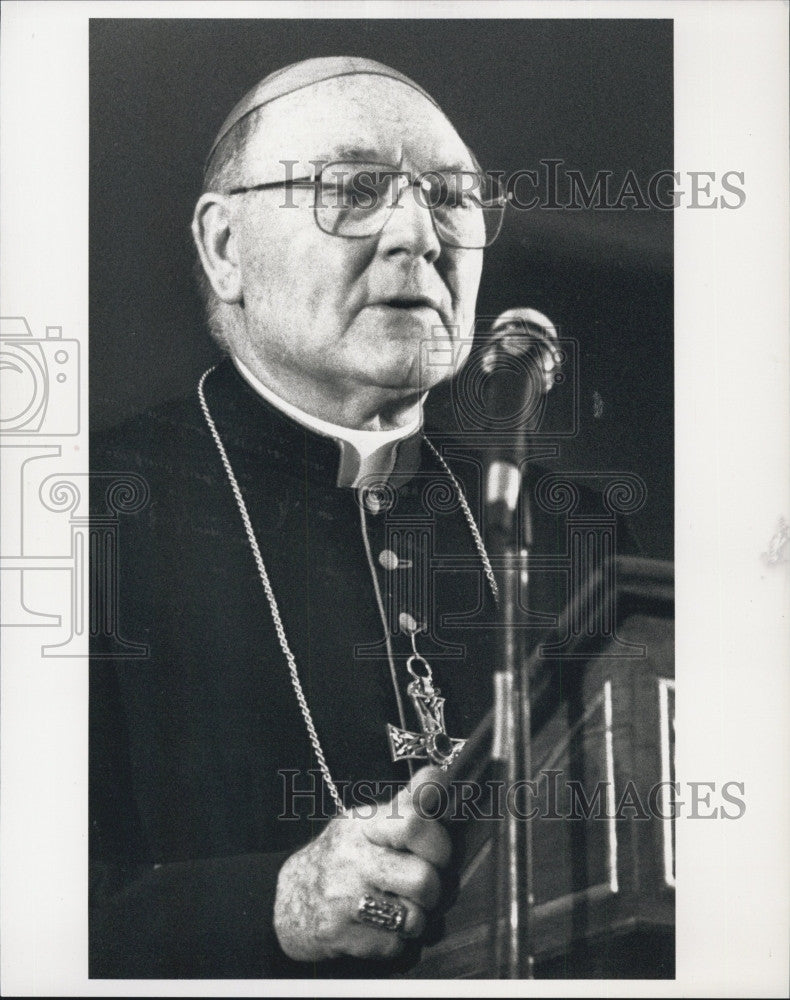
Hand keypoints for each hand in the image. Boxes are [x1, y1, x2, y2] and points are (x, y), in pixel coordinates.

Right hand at [273, 765, 451, 961]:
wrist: (288, 901)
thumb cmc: (341, 857)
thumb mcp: (366, 823)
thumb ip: (406, 803)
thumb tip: (437, 774)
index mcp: (362, 825)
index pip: (413, 824)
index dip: (438, 841)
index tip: (437, 851)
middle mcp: (351, 858)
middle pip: (423, 879)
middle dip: (434, 889)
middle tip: (421, 887)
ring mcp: (343, 898)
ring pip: (412, 917)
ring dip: (415, 919)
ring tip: (402, 908)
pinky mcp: (338, 934)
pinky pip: (393, 946)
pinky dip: (394, 942)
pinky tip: (379, 927)